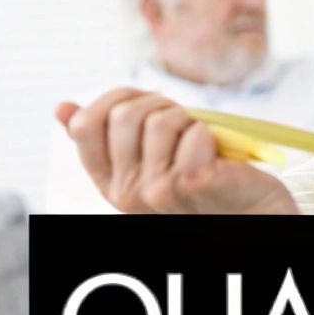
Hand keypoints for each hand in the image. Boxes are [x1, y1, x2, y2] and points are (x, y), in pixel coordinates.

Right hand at [55, 88, 298, 214]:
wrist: (252, 215)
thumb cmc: (205, 182)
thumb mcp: (149, 159)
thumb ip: (108, 136)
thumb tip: (61, 108)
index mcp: (110, 182)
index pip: (85, 125)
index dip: (117, 99)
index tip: (146, 104)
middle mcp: (127, 192)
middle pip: (124, 115)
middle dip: (160, 104)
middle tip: (184, 123)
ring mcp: (158, 192)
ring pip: (161, 121)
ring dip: (190, 120)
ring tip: (203, 143)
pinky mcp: (193, 185)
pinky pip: (195, 134)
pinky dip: (211, 133)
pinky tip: (218, 156)